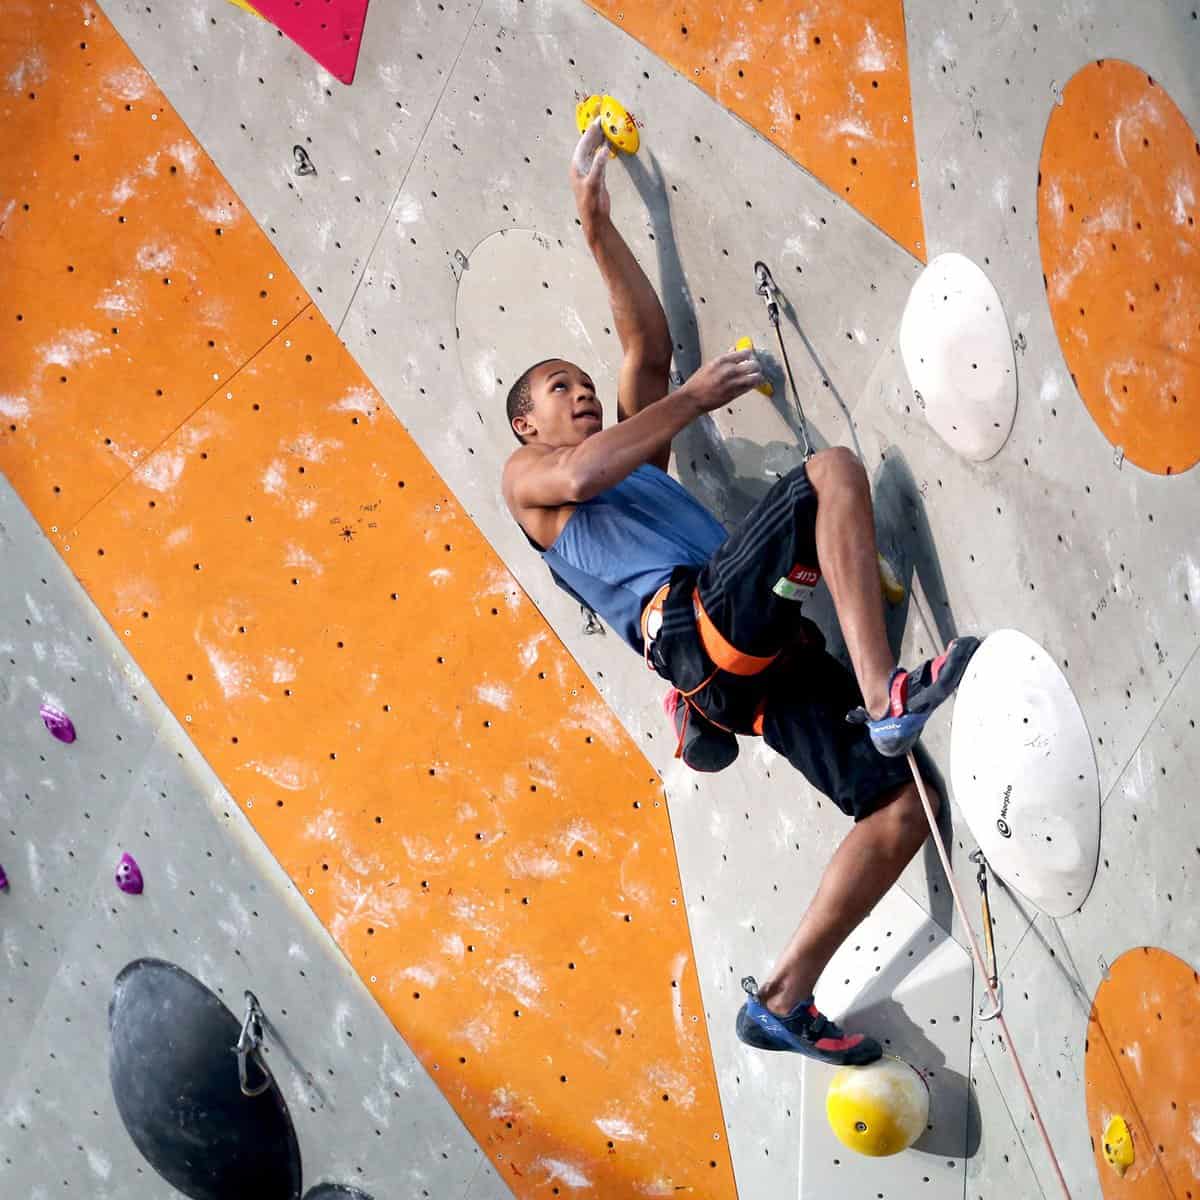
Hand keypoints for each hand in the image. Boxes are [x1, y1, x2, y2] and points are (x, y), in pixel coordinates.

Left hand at [569, 118, 610, 232]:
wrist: (595, 219)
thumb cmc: (590, 203)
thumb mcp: (594, 183)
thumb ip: (599, 166)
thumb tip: (604, 150)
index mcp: (577, 166)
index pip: (584, 144)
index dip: (591, 132)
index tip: (598, 120)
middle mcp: (581, 167)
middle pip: (588, 145)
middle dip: (595, 133)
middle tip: (603, 120)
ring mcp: (589, 171)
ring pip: (594, 151)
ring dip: (599, 140)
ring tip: (606, 129)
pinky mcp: (596, 176)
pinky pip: (599, 158)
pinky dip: (604, 151)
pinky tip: (608, 146)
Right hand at [679, 350, 766, 412]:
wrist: (692, 399)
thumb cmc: (697, 383)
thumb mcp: (709, 365)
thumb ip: (724, 358)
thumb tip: (734, 350)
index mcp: (721, 361)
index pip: (745, 353)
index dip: (749, 354)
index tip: (749, 356)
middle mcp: (729, 370)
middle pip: (753, 364)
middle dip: (755, 365)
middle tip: (755, 367)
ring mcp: (732, 383)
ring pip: (755, 377)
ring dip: (757, 376)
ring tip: (756, 376)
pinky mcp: (734, 394)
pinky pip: (750, 387)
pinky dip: (753, 384)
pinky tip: (752, 383)